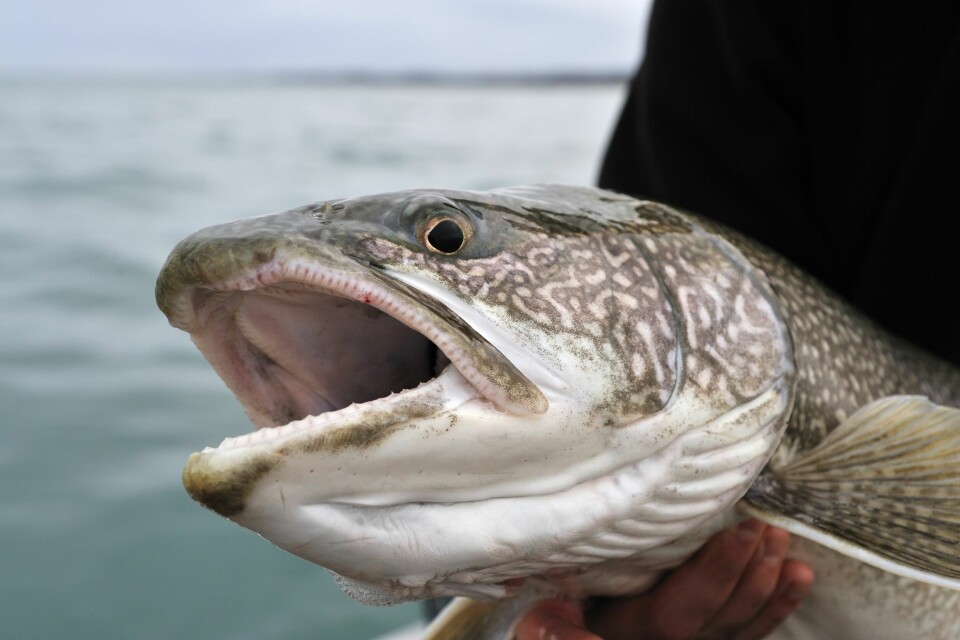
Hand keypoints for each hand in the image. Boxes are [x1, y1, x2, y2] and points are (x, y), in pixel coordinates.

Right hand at [514, 520, 814, 639]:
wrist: (582, 636)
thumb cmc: (560, 624)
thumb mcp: (544, 622)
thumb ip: (549, 627)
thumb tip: (546, 623)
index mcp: (632, 630)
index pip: (679, 608)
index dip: (714, 573)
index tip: (738, 533)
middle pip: (720, 615)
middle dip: (749, 569)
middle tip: (764, 527)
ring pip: (742, 625)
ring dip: (767, 582)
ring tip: (781, 540)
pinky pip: (752, 633)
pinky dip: (778, 605)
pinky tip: (797, 573)